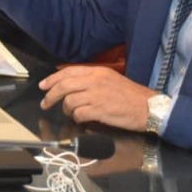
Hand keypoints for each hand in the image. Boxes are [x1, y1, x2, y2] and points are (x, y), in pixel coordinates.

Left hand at [38, 65, 152, 130]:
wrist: (148, 107)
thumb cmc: (131, 95)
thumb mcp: (111, 80)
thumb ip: (92, 80)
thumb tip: (72, 86)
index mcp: (97, 71)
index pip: (68, 72)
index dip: (52, 79)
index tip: (43, 86)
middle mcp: (95, 81)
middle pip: (63, 86)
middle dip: (50, 96)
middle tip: (45, 104)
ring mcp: (96, 95)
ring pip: (69, 101)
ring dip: (66, 110)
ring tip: (72, 114)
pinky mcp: (99, 110)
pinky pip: (78, 114)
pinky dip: (77, 118)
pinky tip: (82, 120)